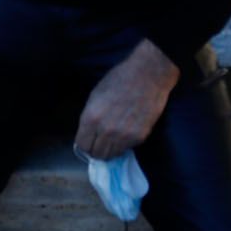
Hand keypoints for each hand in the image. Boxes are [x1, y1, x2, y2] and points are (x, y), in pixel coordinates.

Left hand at [75, 40, 179, 160]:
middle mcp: (105, 131)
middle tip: (102, 142)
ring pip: (112, 155)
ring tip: (114, 138)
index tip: (90, 141)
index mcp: (91, 118)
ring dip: (111, 149)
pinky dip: (125, 144)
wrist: (148, 75)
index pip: (82, 146)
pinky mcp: (139, 137)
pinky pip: (127, 149)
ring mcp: (123, 136)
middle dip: (97, 149)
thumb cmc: (120, 79)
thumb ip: (91, 116)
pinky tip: (127, 132)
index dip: (85, 144)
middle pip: (96, 154)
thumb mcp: (96, 94)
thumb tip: (89, 133)